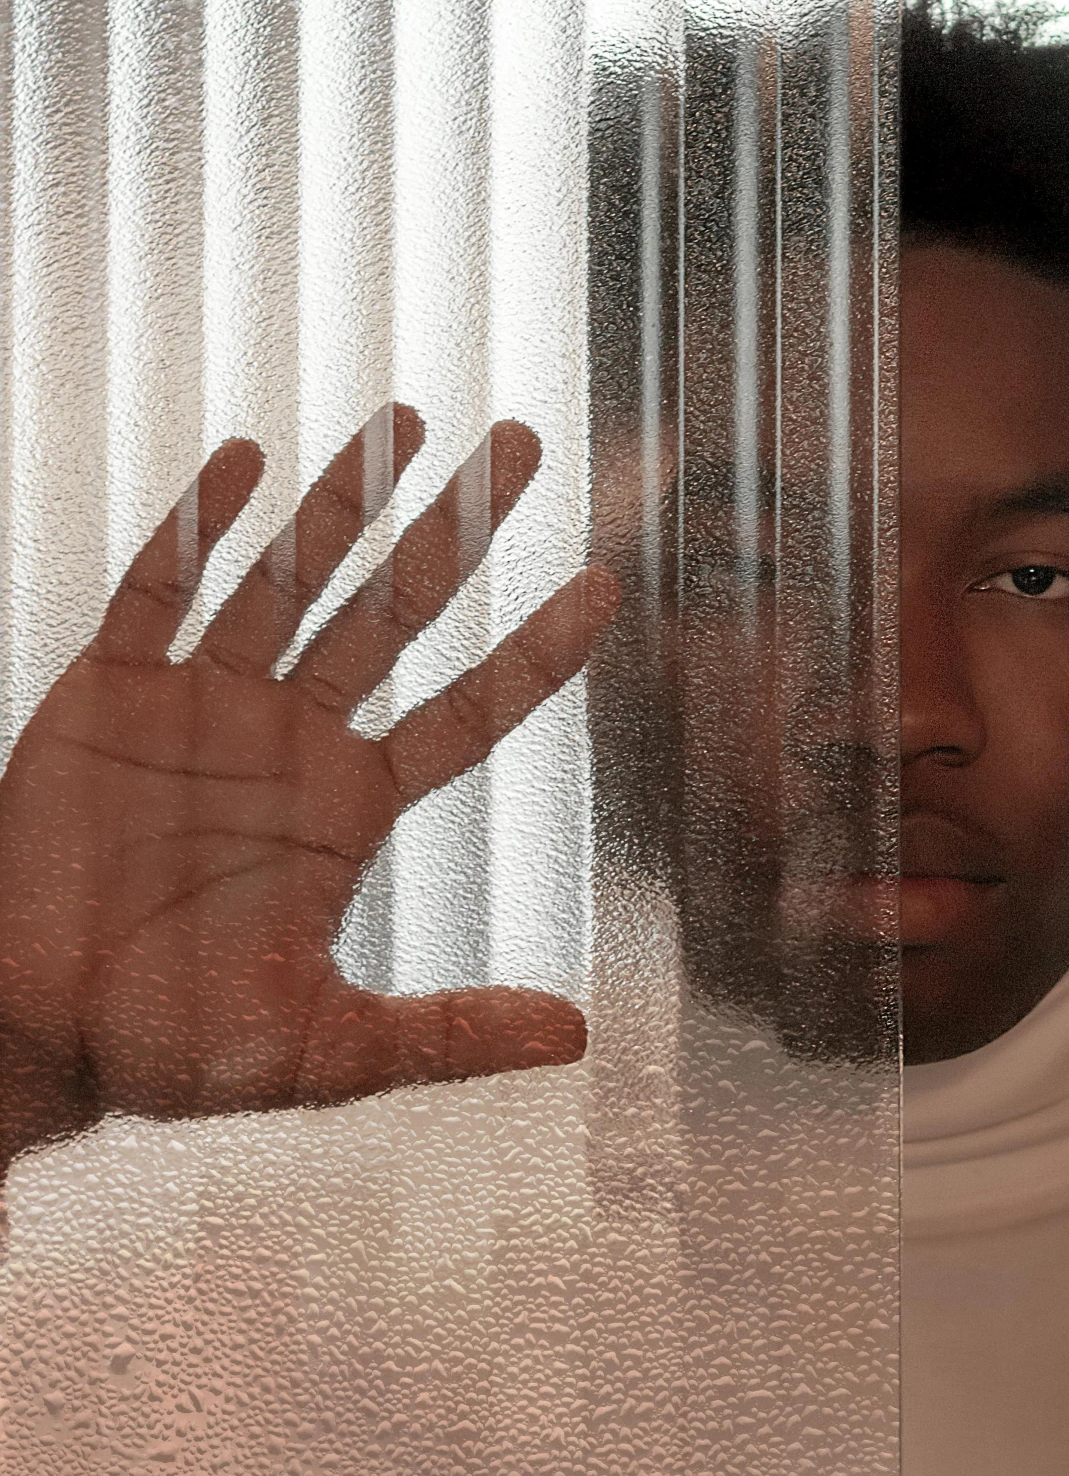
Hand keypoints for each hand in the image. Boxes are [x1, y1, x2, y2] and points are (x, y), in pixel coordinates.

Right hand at [0, 406, 618, 1178]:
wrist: (32, 1027)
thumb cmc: (173, 1048)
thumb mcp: (326, 1051)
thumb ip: (446, 1034)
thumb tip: (579, 1039)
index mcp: (350, 805)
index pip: (469, 711)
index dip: (535, 652)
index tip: (605, 584)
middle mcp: (292, 736)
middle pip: (398, 609)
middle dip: (459, 528)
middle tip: (528, 444)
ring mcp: (204, 701)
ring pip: (292, 579)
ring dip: (344, 502)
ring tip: (405, 423)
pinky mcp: (111, 689)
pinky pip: (160, 588)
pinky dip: (198, 525)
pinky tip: (244, 461)